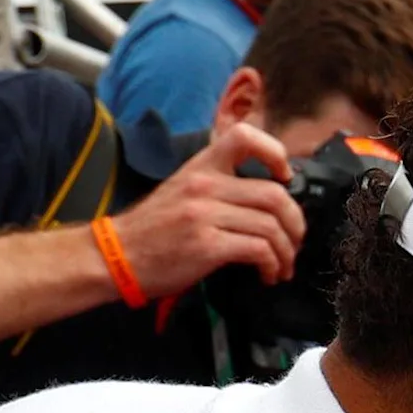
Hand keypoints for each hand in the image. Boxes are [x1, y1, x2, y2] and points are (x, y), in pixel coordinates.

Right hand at [108, 116, 301, 293]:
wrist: (117, 255)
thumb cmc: (154, 228)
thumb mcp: (184, 191)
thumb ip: (221, 187)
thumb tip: (268, 199)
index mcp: (201, 166)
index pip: (244, 137)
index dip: (275, 153)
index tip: (285, 178)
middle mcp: (204, 185)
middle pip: (274, 194)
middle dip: (295, 223)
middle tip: (294, 241)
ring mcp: (205, 214)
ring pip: (271, 226)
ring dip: (286, 251)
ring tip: (282, 265)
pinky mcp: (206, 245)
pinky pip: (258, 250)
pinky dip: (272, 265)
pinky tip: (268, 275)